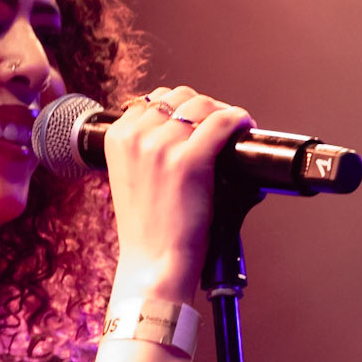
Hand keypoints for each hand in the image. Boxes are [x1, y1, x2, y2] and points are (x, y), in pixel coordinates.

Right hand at [103, 84, 253, 300]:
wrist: (153, 265)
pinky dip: (240, 121)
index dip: (180, 108)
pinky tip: (245, 129)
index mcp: (116, 139)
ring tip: (234, 130)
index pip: (152, 100)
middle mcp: (136, 137)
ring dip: (222, 113)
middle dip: (203, 107)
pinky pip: (223, 122)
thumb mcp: (130, 179)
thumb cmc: (147, 230)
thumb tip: (181, 128)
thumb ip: (144, 149)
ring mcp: (162, 147)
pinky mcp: (190, 161)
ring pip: (203, 105)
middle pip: (179, 96)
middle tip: (219, 127)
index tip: (196, 122)